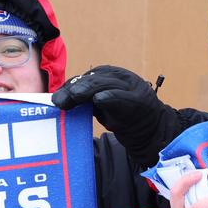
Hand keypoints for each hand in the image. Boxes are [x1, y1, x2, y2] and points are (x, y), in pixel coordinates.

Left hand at [52, 65, 180, 166]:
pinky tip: (99, 99)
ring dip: (87, 90)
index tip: (56, 97)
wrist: (150, 131)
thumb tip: (60, 99)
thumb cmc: (123, 117)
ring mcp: (131, 88)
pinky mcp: (138, 101)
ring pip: (105, 84)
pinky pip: (122, 97)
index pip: (87, 76)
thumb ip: (86, 99)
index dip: (70, 85)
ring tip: (73, 97)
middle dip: (74, 88)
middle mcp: (121, 77)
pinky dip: (110, 97)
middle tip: (58, 101)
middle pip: (94, 78)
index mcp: (111, 76)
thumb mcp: (102, 105)